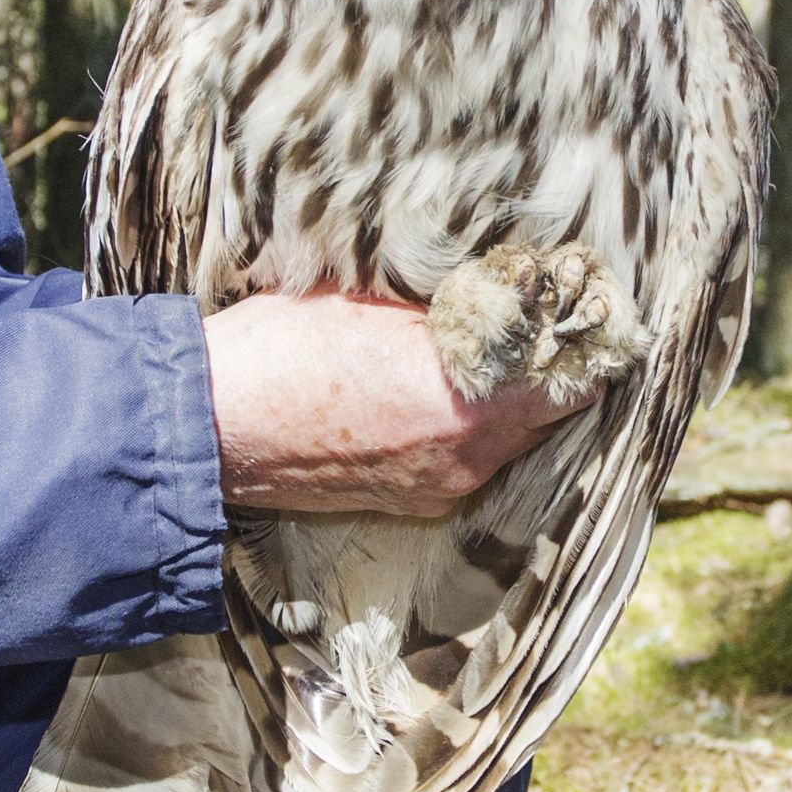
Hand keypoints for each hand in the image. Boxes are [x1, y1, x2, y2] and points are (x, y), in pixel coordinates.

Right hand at [205, 292, 569, 516]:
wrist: (209, 425)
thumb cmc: (282, 351)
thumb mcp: (376, 302)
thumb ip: (453, 307)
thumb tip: (506, 289)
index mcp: (472, 402)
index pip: (574, 377)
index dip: (582, 337)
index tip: (578, 305)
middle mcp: (469, 456)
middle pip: (550, 413)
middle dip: (548, 369)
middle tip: (537, 323)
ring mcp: (439, 487)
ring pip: (509, 439)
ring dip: (508, 400)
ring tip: (486, 352)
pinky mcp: (409, 502)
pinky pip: (466, 460)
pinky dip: (467, 429)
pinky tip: (434, 391)